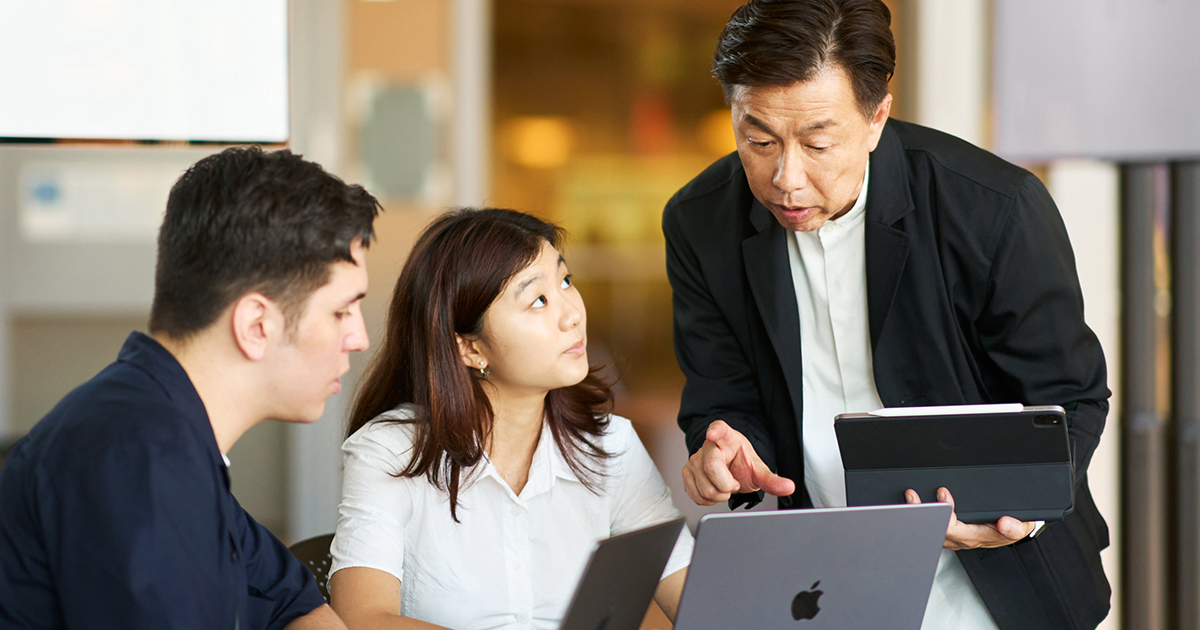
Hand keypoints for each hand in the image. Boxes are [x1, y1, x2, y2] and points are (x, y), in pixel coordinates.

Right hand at [682, 420, 795, 505]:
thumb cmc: (740, 463)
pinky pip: (696, 495)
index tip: (713, 433)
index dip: (715, 431)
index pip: (720, 430)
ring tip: (724, 486)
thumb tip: (789, 487)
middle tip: (733, 483)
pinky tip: (714, 490)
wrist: (728, 467)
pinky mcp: (686, 473)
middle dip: (727, 485)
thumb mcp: (757, 470)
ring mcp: (695, 459)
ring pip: (705, 487)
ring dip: (719, 494)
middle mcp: (708, 446)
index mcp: (727, 438)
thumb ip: (772, 480)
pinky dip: (708, 500)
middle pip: (712, 468)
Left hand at [905, 487, 1035, 549]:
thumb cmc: (1013, 527)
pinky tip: (915, 505)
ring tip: (910, 497)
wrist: (1012, 530)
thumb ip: (1014, 527)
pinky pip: (932, 526)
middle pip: (934, 529)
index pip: (952, 528)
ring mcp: (953, 537)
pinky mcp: (949, 532)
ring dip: (918, 514)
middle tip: (913, 496)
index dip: (944, 513)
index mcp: (975, 537)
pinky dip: (922, 515)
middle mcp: (960, 539)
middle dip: (922, 512)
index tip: (943, 493)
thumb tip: (1004, 524)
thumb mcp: (1021, 527)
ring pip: (930, 529)